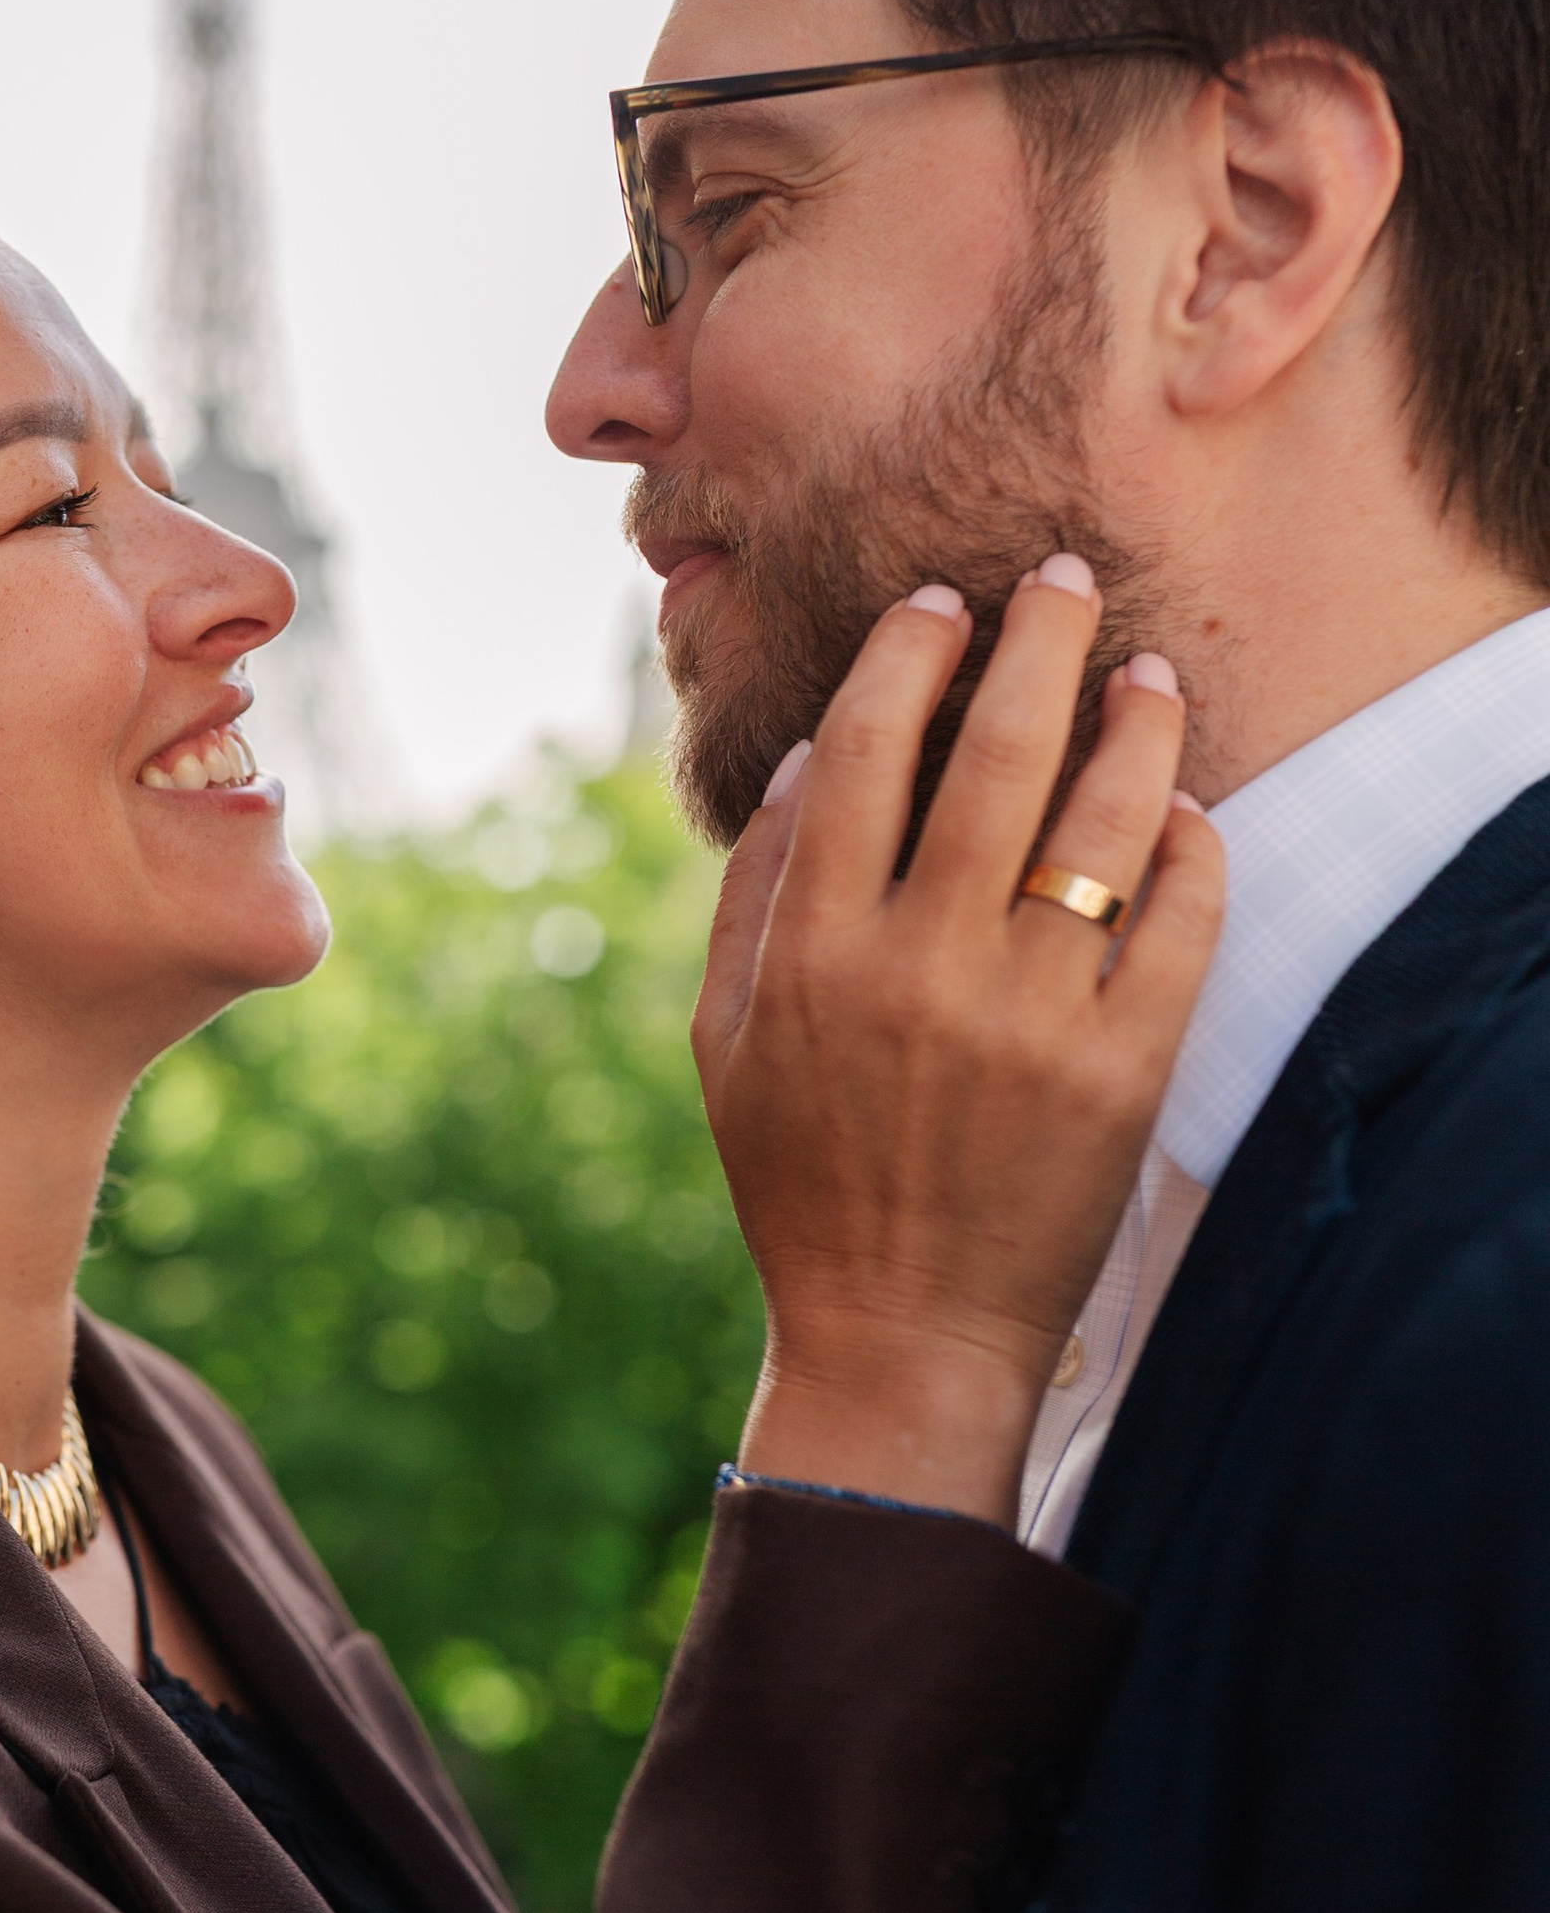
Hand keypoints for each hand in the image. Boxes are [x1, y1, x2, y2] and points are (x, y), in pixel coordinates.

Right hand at [692, 563, 1223, 1530]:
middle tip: (1066, 580)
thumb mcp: (723, 1037)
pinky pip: (1175, 920)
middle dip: (1038, 640)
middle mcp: (919, 965)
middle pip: (996, 750)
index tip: (943, 600)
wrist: (903, 1331)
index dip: (909, 651)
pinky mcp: (1121, 1069)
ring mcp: (1028, 1017)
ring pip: (1101, 819)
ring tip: (1146, 674)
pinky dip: (1188, 846)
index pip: (865, 745)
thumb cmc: (803, 1179)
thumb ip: (753, 889)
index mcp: (812, 948)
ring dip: (1133, 721)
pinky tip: (1184, 810)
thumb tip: (808, 750)